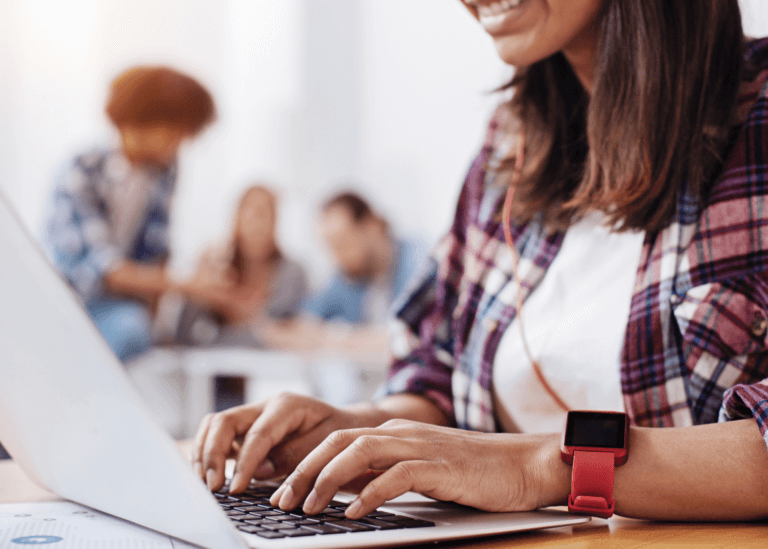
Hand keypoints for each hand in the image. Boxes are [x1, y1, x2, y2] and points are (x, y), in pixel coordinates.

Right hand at [191, 393, 385, 493]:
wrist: (347, 423)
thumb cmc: (340, 432)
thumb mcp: (327, 443)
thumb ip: (295, 456)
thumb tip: (261, 471)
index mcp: (287, 405)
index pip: (257, 434)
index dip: (243, 463)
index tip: (235, 489)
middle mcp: (265, 406)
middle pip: (224, 421)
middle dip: (211, 454)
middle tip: (212, 486)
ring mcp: (253, 415)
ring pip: (214, 425)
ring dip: (204, 453)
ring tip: (205, 483)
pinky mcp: (247, 429)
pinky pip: (218, 435)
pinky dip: (207, 452)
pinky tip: (206, 474)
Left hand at [268, 420, 568, 519]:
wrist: (525, 463)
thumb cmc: (475, 472)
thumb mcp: (422, 468)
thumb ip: (388, 472)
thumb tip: (348, 491)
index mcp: (396, 431)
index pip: (338, 439)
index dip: (305, 462)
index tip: (284, 490)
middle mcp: (403, 432)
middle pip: (339, 441)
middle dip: (304, 469)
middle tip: (282, 500)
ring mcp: (421, 446)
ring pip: (360, 451)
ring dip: (327, 478)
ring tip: (308, 506)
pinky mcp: (441, 466)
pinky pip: (396, 475)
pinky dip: (370, 492)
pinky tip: (352, 512)